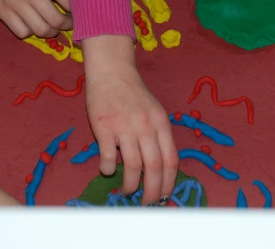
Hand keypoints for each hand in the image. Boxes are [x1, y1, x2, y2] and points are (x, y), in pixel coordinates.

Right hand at [0, 0, 71, 38]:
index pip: (69, 4)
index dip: (77, 12)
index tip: (77, 13)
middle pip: (56, 21)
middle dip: (66, 25)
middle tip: (67, 23)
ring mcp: (14, 2)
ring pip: (39, 30)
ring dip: (50, 31)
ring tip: (52, 26)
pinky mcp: (0, 9)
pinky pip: (20, 31)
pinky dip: (30, 31)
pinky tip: (32, 23)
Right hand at [83, 36, 178, 205]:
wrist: (112, 72)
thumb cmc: (134, 94)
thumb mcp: (155, 111)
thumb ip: (158, 135)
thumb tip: (160, 168)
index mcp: (161, 123)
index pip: (171, 160)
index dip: (169, 182)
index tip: (165, 196)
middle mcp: (146, 126)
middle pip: (153, 167)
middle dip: (152, 191)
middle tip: (147, 203)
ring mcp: (124, 127)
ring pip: (132, 167)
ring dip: (130, 185)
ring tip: (128, 191)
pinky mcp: (104, 127)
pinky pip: (108, 158)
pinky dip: (108, 169)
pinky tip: (107, 169)